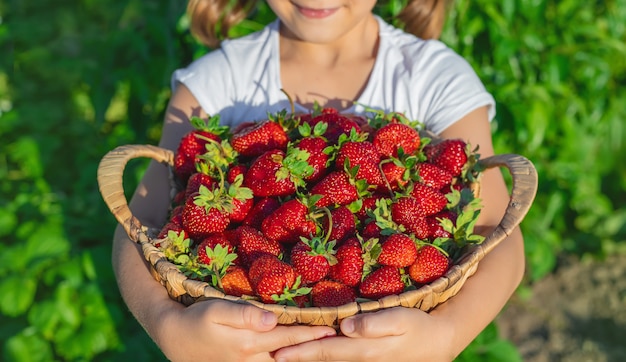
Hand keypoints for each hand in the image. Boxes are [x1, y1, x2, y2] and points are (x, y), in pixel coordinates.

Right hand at [155, 299, 336, 361]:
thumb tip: (272, 319)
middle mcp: (253, 360)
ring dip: (303, 356)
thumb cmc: (197, 319)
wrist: (175, 337)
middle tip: (339, 342)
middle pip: (291, 355)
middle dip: (314, 349)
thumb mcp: (216, 311)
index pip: (289, 336)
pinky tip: (298, 354)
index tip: (334, 327)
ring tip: (326, 350)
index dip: (312, 332)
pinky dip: (286, 360)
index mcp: (249, 343)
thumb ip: (244, 315)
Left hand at [272, 307, 453, 361]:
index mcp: (363, 348)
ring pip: (329, 361)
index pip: (326, 350)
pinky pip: (339, 359)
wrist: (437, 342)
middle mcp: (359, 358)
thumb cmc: (418, 326)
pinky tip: (312, 354)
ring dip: (307, 358)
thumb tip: (346, 326)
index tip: (279, 354)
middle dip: (297, 358)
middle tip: (271, 357)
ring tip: (284, 356)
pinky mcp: (367, 358)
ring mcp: (363, 361)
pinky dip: (323, 356)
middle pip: (322, 358)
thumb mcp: (400, 320)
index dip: (301, 352)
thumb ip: (374, 323)